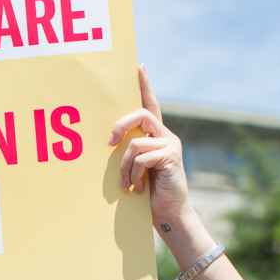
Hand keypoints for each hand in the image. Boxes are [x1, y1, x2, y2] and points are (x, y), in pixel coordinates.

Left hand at [109, 66, 191, 225]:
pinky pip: (141, 158)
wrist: (169, 213)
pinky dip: (134, 174)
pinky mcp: (171, 157)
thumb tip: (108, 141)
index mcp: (156, 135)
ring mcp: (170, 145)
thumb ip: (129, 150)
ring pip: (135, 142)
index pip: (151, 104)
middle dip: (120, 125)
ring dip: (124, 166)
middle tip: (108, 142)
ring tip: (127, 184)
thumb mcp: (135, 167)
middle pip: (141, 114)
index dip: (145, 85)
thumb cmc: (148, 192)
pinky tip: (137, 188)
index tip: (138, 66)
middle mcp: (166, 135)